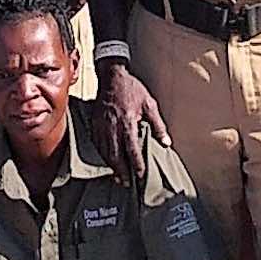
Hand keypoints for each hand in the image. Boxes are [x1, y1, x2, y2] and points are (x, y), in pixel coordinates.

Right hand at [95, 61, 170, 182]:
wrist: (111, 77)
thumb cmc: (132, 89)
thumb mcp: (149, 104)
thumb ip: (158, 125)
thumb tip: (166, 143)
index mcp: (127, 122)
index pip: (132, 149)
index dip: (136, 164)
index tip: (140, 174)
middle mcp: (112, 127)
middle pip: (115, 155)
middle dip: (121, 171)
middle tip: (126, 183)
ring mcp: (101, 126)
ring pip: (105, 152)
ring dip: (111, 166)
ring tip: (118, 176)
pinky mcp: (94, 124)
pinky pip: (97, 144)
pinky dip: (102, 155)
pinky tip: (108, 160)